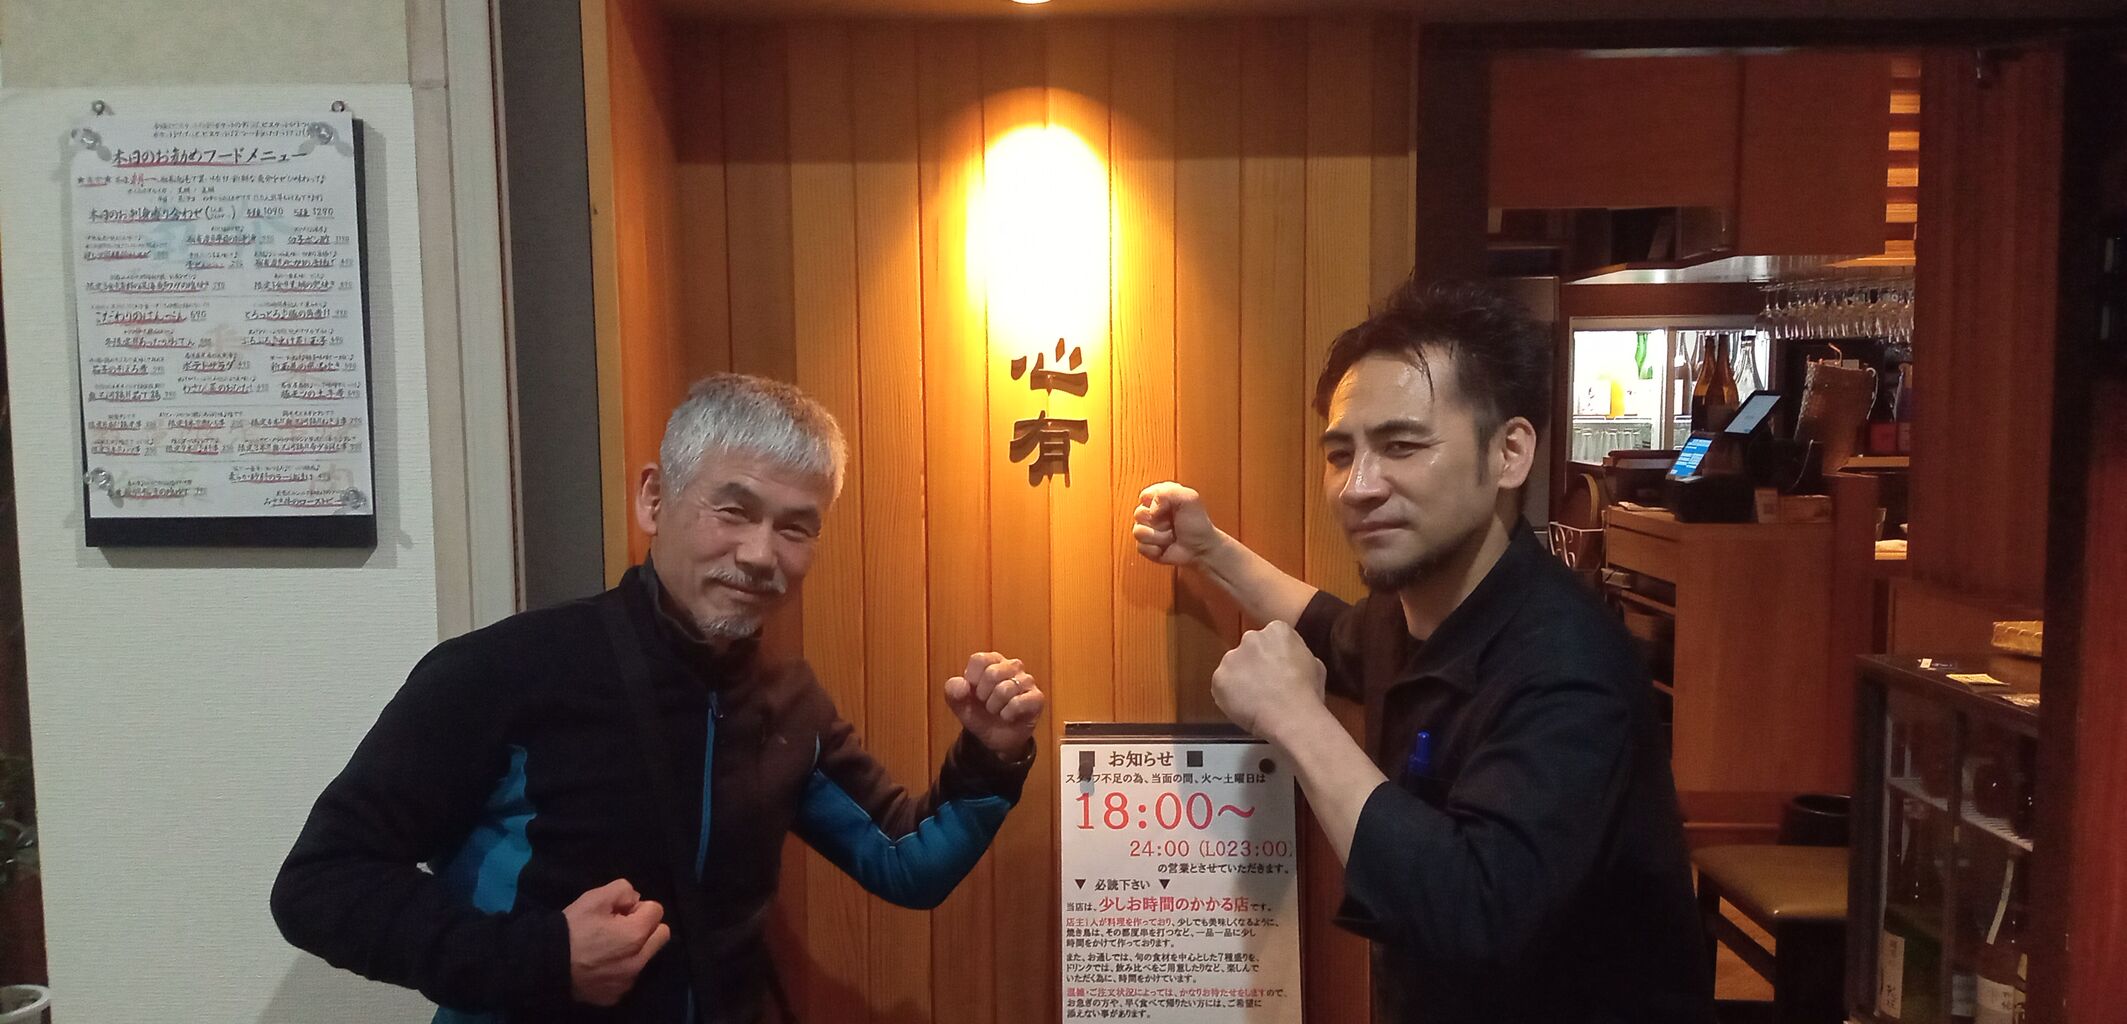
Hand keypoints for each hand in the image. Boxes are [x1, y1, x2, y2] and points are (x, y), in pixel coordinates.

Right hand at [563, 879, 670, 1006]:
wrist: (545, 964)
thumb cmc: (571, 929)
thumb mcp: (594, 898)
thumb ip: (623, 890)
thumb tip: (636, 900)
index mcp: (636, 935)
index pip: (657, 910)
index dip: (638, 907)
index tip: (620, 912)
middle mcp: (638, 961)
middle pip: (661, 935)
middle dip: (645, 927)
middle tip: (620, 927)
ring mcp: (628, 981)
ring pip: (646, 957)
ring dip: (635, 949)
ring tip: (608, 947)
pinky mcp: (615, 995)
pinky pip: (629, 977)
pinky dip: (620, 969)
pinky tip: (600, 965)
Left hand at [944, 652, 1045, 758]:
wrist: (995, 739)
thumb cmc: (979, 714)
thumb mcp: (959, 704)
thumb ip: (952, 691)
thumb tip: (963, 685)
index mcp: (992, 661)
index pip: (979, 659)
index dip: (972, 680)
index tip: (973, 692)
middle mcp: (1012, 666)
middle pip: (992, 673)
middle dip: (983, 696)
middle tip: (986, 703)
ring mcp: (1027, 681)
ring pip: (1005, 689)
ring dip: (995, 707)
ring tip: (997, 711)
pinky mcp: (1037, 698)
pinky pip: (1019, 703)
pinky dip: (1008, 714)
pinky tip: (1008, 717)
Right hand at [1132, 482, 1222, 566]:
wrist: (1201, 549)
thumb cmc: (1197, 524)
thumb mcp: (1189, 498)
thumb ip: (1168, 492)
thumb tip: (1151, 509)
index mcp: (1161, 497)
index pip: (1144, 496)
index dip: (1154, 503)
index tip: (1169, 508)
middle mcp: (1152, 512)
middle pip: (1138, 514)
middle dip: (1158, 522)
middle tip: (1172, 524)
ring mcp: (1148, 530)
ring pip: (1138, 532)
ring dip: (1159, 537)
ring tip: (1171, 536)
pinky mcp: (1147, 547)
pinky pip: (1141, 547)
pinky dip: (1155, 550)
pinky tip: (1166, 547)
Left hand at [1211, 621, 1326, 742]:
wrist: (1291, 716)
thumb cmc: (1308, 692)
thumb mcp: (1315, 664)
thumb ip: (1297, 654)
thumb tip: (1292, 660)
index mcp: (1277, 630)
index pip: (1272, 637)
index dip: (1275, 656)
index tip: (1279, 670)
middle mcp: (1251, 637)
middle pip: (1250, 649)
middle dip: (1255, 664)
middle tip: (1266, 686)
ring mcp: (1231, 657)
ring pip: (1234, 667)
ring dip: (1241, 679)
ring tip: (1255, 700)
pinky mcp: (1219, 677)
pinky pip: (1222, 686)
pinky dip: (1229, 696)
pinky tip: (1245, 708)